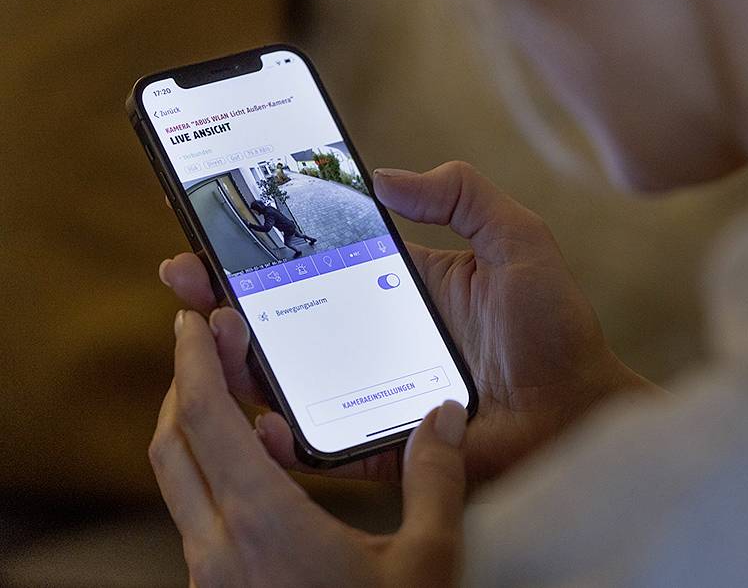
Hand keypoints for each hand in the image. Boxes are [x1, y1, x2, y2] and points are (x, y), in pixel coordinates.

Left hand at [151, 309, 467, 586]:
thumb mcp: (428, 559)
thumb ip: (436, 478)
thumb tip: (443, 414)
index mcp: (263, 527)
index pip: (207, 423)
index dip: (195, 362)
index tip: (195, 317)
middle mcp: (219, 550)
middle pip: (173, 445)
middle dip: (187, 381)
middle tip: (212, 334)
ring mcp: (214, 577)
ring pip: (178, 482)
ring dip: (197, 425)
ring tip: (241, 390)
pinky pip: (199, 514)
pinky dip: (213, 467)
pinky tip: (264, 460)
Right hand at [159, 161, 653, 484]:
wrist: (581, 409)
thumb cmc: (556, 326)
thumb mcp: (517, 239)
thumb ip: (464, 194)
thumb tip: (381, 177)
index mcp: (397, 284)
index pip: (313, 258)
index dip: (261, 243)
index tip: (213, 223)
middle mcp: (372, 337)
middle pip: (279, 316)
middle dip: (221, 295)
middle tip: (183, 273)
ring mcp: (371, 392)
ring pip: (283, 379)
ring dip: (237, 358)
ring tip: (213, 331)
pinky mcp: (381, 446)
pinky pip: (320, 447)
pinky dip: (284, 438)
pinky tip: (264, 419)